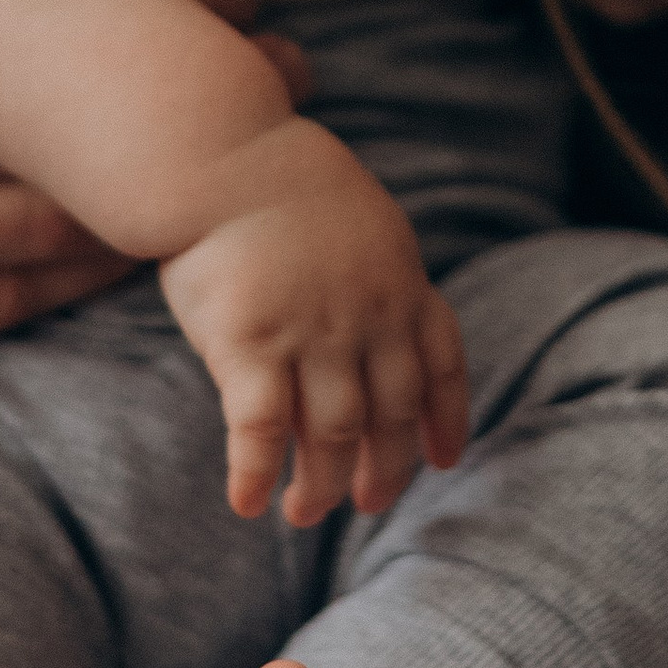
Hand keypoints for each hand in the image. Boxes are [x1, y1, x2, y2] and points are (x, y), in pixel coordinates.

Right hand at [158, 121, 469, 528]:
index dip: (447, 418)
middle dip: (385, 469)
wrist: (220, 154)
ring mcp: (311, 333)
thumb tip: (383, 333)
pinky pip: (260, 430)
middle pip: (391, 414)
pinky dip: (258, 473)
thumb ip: (378, 278)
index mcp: (400, 283)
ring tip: (306, 513)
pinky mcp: (249, 343)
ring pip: (335, 434)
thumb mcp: (360, 223)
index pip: (442, 364)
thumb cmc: (278, 183)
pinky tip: (247, 503)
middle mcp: (367, 317)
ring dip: (324, 485)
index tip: (445, 459)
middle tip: (368, 504)